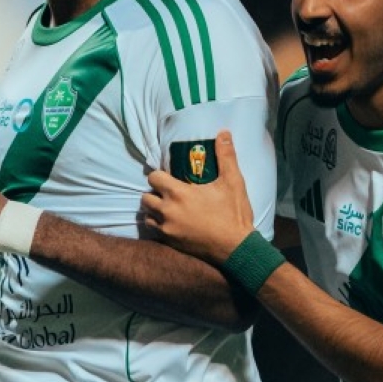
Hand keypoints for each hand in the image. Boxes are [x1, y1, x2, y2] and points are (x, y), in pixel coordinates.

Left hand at [142, 130, 254, 263]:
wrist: (237, 248)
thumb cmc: (234, 214)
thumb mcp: (233, 182)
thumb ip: (226, 156)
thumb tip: (224, 133)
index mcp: (178, 193)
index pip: (153, 177)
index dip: (159, 175)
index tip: (170, 177)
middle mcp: (167, 211)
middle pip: (145, 197)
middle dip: (154, 192)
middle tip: (169, 193)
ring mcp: (166, 229)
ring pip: (147, 215)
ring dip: (154, 209)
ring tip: (169, 208)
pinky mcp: (170, 243)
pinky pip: (154, 231)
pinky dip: (159, 225)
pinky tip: (173, 223)